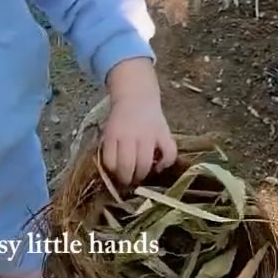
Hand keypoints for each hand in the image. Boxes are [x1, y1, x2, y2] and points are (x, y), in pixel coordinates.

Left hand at [102, 57, 176, 184]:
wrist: (136, 96)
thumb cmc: (121, 120)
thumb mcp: (108, 131)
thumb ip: (109, 149)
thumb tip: (111, 175)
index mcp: (113, 134)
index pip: (110, 162)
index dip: (112, 174)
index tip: (115, 178)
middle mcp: (130, 134)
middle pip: (127, 166)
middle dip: (127, 180)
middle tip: (128, 182)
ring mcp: (149, 134)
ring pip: (145, 164)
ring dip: (142, 175)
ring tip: (141, 176)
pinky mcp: (164, 133)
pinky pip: (169, 153)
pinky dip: (165, 163)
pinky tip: (159, 166)